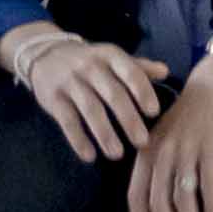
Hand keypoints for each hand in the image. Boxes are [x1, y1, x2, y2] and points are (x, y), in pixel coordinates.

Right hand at [8, 27, 172, 160]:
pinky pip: (67, 121)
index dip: (143, 92)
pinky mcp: (53, 99)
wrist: (46, 55)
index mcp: (111, 56)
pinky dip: (78, 140)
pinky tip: (89, 156)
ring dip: (105, 134)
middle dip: (129, 120)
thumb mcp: (113, 58)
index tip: (154, 112)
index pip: (131, 73)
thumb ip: (139, 67)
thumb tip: (165, 72)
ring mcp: (71, 82)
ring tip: (117, 154)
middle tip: (142, 142)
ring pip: (91, 110)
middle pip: (113, 95)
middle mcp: (91, 67)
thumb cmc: (91, 61)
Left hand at [128, 51, 212, 211]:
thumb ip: (158, 160)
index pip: (136, 193)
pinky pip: (210, 185)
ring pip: (184, 198)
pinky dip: (212, 206)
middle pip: (159, 201)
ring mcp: (187, 151)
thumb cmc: (191, 110)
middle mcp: (163, 153)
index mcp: (147, 151)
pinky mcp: (212, 148)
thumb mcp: (164, 132)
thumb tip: (158, 197)